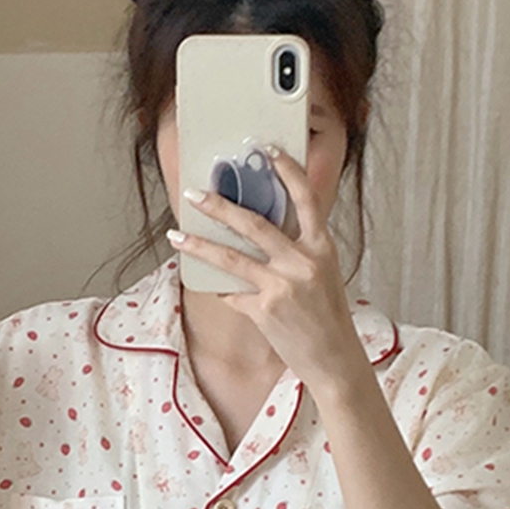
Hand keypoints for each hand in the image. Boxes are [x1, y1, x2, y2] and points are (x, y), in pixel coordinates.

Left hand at [170, 146, 369, 398]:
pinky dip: (219, 288)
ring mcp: (281, 287)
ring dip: (199, 245)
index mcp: (321, 247)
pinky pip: (231, 293)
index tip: (268, 150)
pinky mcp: (264, 310)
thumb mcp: (322, 274)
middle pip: (254, 225)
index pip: (306, 199)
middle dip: (220, 207)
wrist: (333, 358)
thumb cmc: (327, 316)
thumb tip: (259, 232)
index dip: (288, 171)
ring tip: (176, 235)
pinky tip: (208, 284)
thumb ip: (298, 251)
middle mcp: (302, 263)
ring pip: (231, 259)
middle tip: (195, 194)